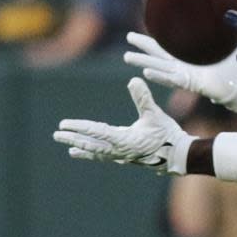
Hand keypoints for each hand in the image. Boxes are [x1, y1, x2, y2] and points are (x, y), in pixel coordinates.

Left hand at [54, 77, 195, 174]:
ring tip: (67, 146)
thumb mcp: (155, 114)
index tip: (64, 125)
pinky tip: (82, 152)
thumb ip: (143, 98)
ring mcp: (122, 155)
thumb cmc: (168, 134)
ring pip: (96, 151)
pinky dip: (91, 154)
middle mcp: (119, 150)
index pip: (96, 132)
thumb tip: (133, 80)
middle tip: (57, 135)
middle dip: (73, 139)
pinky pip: (104, 155)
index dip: (79, 128)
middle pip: (91, 144)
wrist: (178, 156)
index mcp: (124, 140)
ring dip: (81, 146)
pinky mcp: (125, 156)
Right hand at [123, 31, 236, 111]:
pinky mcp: (190, 84)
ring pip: (159, 67)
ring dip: (143, 62)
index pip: (170, 44)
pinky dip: (158, 77)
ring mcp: (186, 74)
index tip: (147, 28)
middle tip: (128, 38)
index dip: (157, 36)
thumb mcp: (233, 38)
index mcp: (192, 54)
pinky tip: (145, 73)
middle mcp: (185, 64)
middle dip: (143, 46)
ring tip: (128, 57)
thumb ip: (231, 23)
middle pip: (158, 53)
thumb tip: (236, 1)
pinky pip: (171, 80)